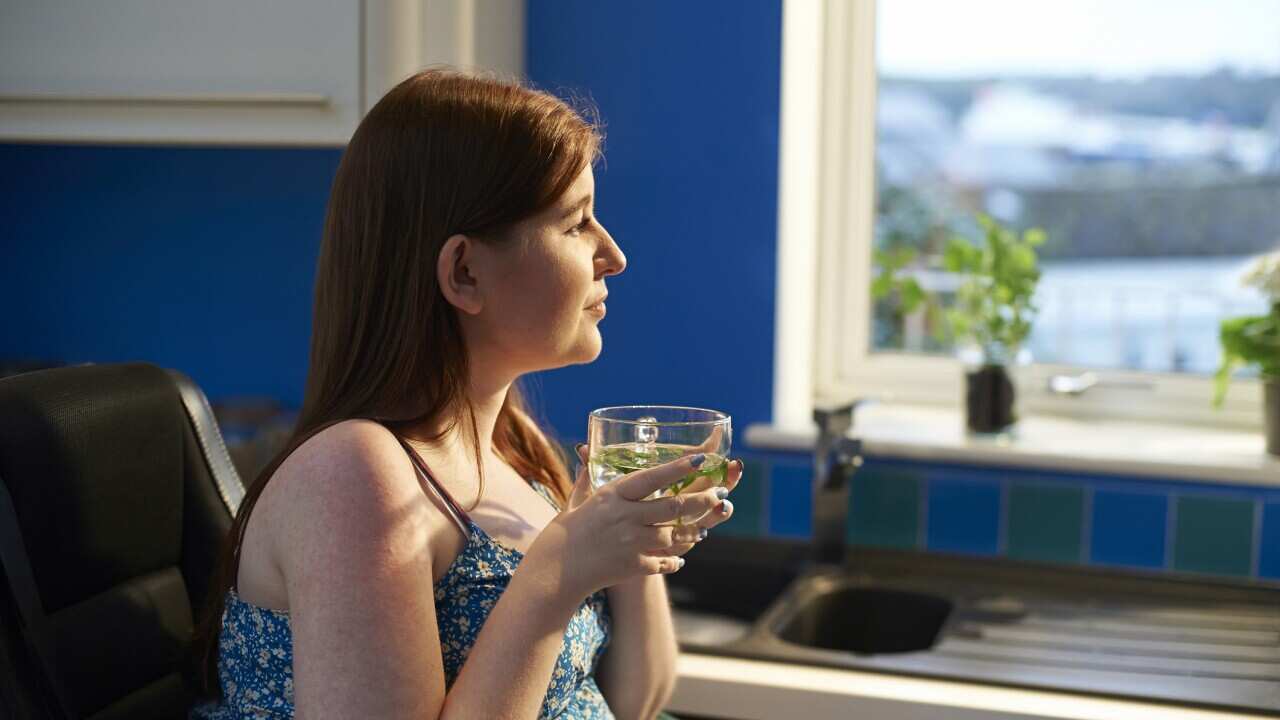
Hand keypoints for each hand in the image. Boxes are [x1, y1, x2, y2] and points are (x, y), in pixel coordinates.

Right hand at [525, 447, 727, 601]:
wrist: (555, 570)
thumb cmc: (565, 531)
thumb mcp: (577, 499)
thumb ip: (586, 475)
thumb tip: (584, 449)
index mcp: (613, 495)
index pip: (652, 477)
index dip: (679, 467)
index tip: (701, 458)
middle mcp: (625, 516)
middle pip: (673, 505)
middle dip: (702, 499)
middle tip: (720, 493)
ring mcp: (631, 543)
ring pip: (675, 534)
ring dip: (694, 529)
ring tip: (705, 525)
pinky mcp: (633, 566)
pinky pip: (664, 562)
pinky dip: (675, 560)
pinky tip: (682, 557)